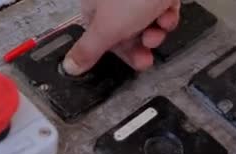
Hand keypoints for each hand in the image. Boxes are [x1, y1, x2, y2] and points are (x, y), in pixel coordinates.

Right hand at [63, 0, 180, 75]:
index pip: (101, 37)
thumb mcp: (107, 28)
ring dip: (154, 33)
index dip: (116, 53)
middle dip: (138, 46)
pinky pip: (161, 9)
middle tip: (146, 57)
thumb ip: (88, 50)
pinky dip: (166, 16)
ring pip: (146, 22)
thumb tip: (69, 66)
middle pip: (125, 32)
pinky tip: (167, 15)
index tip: (129, 63)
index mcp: (95, 5)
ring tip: (157, 32)